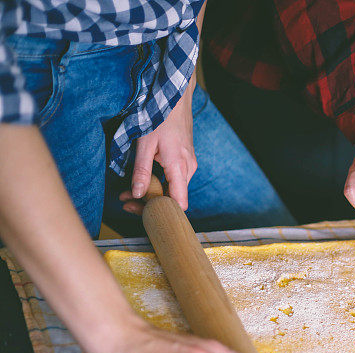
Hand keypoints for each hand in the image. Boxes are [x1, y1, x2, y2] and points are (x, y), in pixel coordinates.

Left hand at [122, 84, 197, 213]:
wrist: (176, 98)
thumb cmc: (160, 117)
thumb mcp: (145, 143)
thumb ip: (141, 170)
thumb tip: (137, 194)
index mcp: (179, 167)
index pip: (178, 203)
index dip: (159, 211)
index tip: (138, 209)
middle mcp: (188, 169)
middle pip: (172, 198)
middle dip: (148, 203)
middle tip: (125, 200)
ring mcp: (188, 164)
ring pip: (172, 189)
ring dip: (152, 193)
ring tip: (128, 191)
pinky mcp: (185, 160)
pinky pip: (174, 179)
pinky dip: (158, 183)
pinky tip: (143, 180)